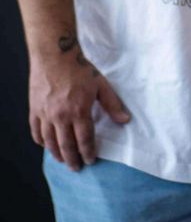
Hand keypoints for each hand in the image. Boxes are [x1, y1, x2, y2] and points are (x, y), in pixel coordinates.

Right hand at [29, 47, 129, 170]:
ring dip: (56, 154)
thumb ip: (112, 104)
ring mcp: (45, 114)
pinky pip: (36, 131)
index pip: (85, 139)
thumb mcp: (100, 84)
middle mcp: (61, 116)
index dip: (88, 152)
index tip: (91, 160)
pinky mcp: (35, 109)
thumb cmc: (79, 68)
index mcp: (79, 111)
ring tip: (63, 160)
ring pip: (50, 142)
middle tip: (76, 167)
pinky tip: (46, 145)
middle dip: (72, 159)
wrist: (55, 54)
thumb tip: (125, 120)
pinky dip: (41, 141)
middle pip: (66, 145)